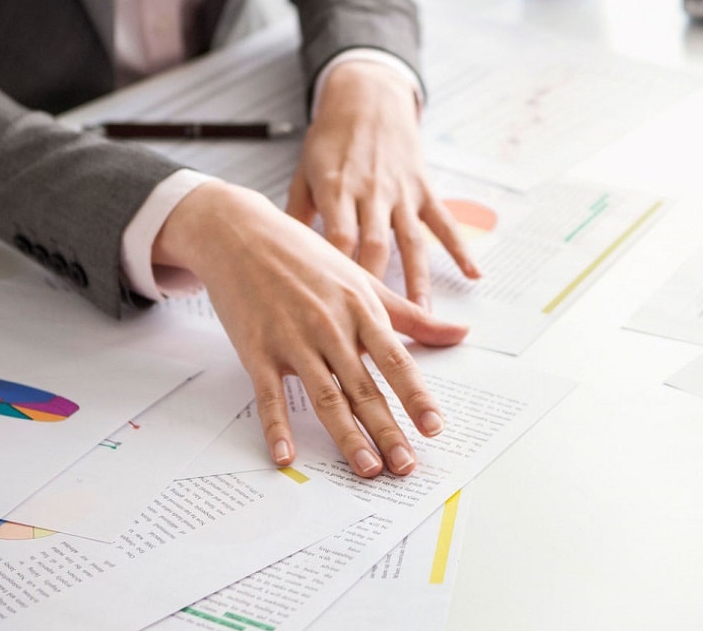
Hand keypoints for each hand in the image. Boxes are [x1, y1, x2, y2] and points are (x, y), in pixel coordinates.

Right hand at [155, 182, 468, 477]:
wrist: (241, 234)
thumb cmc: (307, 258)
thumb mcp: (363, 281)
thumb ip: (412, 315)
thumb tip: (461, 333)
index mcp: (361, 310)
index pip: (397, 361)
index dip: (416, 396)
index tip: (434, 427)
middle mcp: (330, 327)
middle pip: (364, 388)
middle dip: (387, 430)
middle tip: (405, 466)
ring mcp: (292, 339)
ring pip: (325, 396)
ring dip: (346, 436)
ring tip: (366, 468)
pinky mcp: (256, 350)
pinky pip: (269, 395)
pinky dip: (276, 427)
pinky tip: (285, 457)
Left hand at [287, 60, 479, 308]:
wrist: (367, 97)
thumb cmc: (331, 138)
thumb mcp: (304, 171)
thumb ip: (296, 214)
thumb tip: (283, 257)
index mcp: (336, 189)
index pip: (337, 240)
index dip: (338, 275)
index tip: (336, 308)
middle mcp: (371, 192)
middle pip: (374, 246)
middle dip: (377, 287)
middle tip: (378, 327)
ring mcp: (401, 191)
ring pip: (411, 242)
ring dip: (419, 280)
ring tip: (425, 316)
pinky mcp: (424, 188)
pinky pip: (444, 223)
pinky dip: (460, 248)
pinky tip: (474, 274)